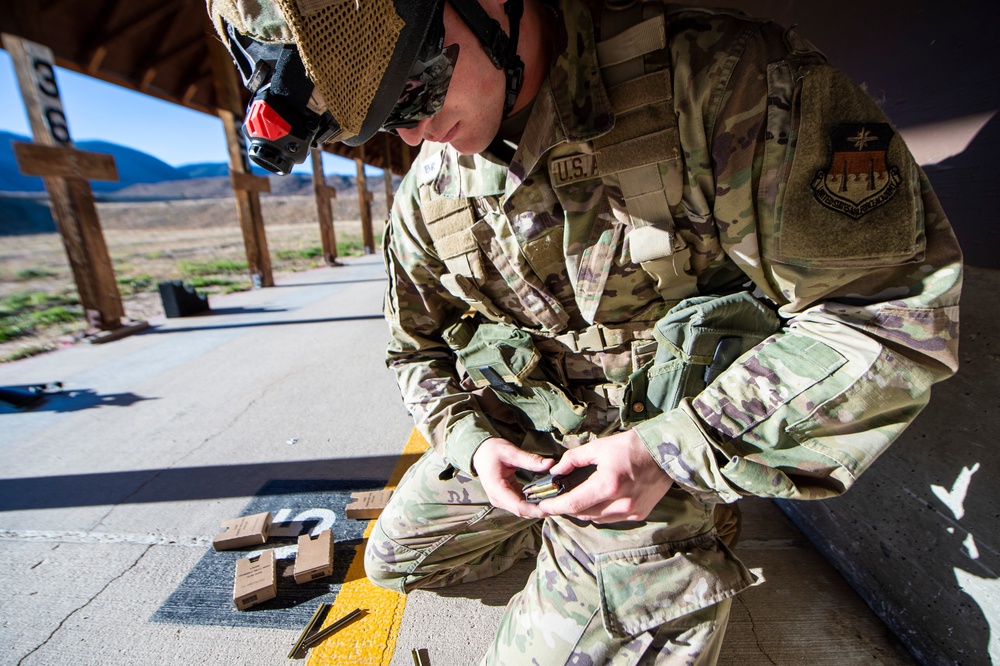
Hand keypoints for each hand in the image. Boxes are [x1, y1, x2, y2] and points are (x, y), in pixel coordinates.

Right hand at [472, 438, 554, 517]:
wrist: (480, 452)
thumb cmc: (492, 451)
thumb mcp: (511, 452)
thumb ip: (530, 460)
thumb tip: (550, 463)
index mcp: (497, 489)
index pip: (519, 507)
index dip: (536, 509)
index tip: (551, 506)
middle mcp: (498, 499)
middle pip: (522, 511)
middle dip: (540, 510)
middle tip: (559, 503)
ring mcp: (501, 500)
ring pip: (522, 509)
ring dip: (537, 506)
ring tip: (554, 499)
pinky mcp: (505, 498)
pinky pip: (521, 504)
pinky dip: (532, 501)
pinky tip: (544, 495)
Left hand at [537, 430, 673, 522]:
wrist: (665, 452)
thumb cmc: (631, 446)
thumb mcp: (599, 447)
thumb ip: (573, 460)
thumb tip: (556, 472)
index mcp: (608, 484)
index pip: (574, 503)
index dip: (555, 507)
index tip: (541, 507)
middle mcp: (620, 503)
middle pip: (583, 513)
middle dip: (566, 508)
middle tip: (554, 500)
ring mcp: (631, 511)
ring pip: (596, 519)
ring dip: (583, 511)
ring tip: (574, 498)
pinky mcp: (639, 514)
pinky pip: (611, 518)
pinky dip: (600, 512)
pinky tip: (596, 500)